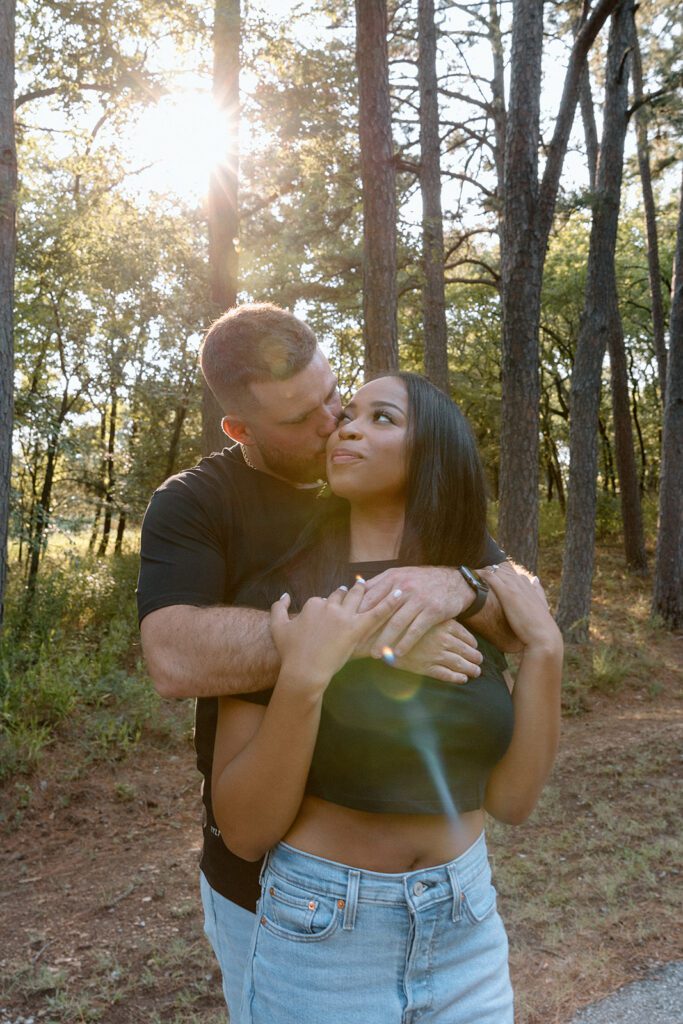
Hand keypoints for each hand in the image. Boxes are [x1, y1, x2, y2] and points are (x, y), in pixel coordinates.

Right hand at [270, 581, 402, 692]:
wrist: (304, 670)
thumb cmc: (290, 652)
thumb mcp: (278, 627)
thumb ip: (278, 608)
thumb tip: (284, 595)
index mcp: (313, 604)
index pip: (324, 599)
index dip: (329, 604)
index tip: (332, 608)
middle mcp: (329, 606)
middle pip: (342, 595)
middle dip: (350, 592)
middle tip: (359, 586)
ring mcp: (344, 617)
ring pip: (359, 597)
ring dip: (368, 589)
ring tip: (376, 584)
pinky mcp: (357, 628)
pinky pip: (378, 612)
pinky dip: (390, 602)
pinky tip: (400, 594)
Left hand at [358, 566, 473, 656]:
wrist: (456, 582)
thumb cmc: (424, 581)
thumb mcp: (402, 575)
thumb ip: (381, 583)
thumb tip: (356, 590)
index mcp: (392, 577)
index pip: (368, 597)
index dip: (356, 614)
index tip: (346, 628)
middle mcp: (403, 587)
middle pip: (379, 611)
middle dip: (366, 630)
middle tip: (355, 646)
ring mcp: (418, 598)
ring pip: (396, 623)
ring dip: (384, 640)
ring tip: (374, 654)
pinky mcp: (432, 610)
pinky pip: (415, 630)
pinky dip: (405, 643)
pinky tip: (397, 654)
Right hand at [391, 618, 482, 683]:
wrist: (380, 633)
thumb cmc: (399, 619)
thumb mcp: (421, 610)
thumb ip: (435, 615)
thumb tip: (447, 617)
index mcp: (444, 624)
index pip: (466, 636)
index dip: (472, 643)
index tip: (475, 646)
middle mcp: (443, 640)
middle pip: (467, 651)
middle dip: (475, 657)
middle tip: (480, 661)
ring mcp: (435, 654)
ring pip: (460, 664)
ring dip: (471, 669)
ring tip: (476, 671)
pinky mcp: (426, 667)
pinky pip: (446, 675)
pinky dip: (456, 678)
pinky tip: (462, 679)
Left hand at [478, 562, 560, 650]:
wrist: (544, 637)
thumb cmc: (541, 628)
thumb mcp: (541, 607)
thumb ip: (538, 593)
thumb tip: (535, 579)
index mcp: (530, 589)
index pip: (516, 576)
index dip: (505, 576)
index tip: (494, 580)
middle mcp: (523, 585)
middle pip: (505, 570)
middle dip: (493, 571)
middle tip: (478, 574)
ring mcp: (515, 588)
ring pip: (497, 571)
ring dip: (485, 571)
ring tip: (472, 573)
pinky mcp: (507, 593)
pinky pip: (491, 577)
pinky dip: (481, 575)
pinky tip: (474, 575)